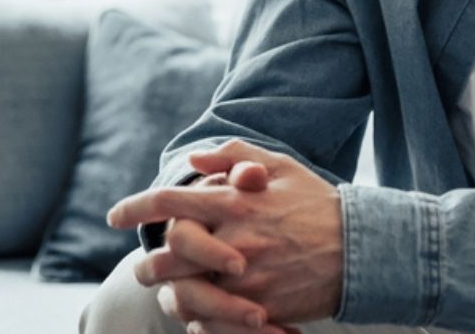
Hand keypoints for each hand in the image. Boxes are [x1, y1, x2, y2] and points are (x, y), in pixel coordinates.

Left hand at [109, 140, 343, 328]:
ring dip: (169, 293)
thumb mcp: (280, 167)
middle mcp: (235, 239)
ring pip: (184, 292)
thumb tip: (194, 160)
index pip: (169, 202)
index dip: (134, 207)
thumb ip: (234, 156)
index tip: (113, 215)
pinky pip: (213, 319)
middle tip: (142, 266)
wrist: (361, 249)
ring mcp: (246, 277)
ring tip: (167, 293)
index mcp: (235, 202)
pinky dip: (199, 318)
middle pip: (166, 255)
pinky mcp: (258, 308)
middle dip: (146, 263)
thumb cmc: (317, 203)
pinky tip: (197, 312)